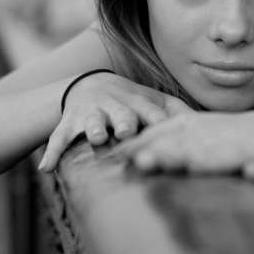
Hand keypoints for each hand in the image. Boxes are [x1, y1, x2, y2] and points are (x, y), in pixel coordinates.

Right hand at [39, 72, 192, 170]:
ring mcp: (90, 115)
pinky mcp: (69, 123)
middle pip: (122, 115)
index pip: (151, 114)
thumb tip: (208, 121)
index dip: (158, 124)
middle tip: (127, 130)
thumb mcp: (151, 100)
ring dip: (94, 130)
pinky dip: (51, 152)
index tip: (168, 137)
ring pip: (92, 123)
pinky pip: (58, 138)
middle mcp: (113, 106)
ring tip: (97, 138)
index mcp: (136, 103)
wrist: (87, 85)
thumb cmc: (129, 100)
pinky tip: (45, 168)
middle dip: (125, 122)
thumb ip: (176, 111)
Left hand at [113, 111, 253, 215]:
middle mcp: (225, 135)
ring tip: (191, 166)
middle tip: (144, 162)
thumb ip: (167, 147)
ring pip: (230, 153)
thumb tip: (121, 158)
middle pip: (194, 143)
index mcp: (203, 131)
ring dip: (210, 159)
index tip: (121, 158)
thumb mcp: (200, 143)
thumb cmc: (236, 147)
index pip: (170, 134)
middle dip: (169, 152)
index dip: (147, 143)